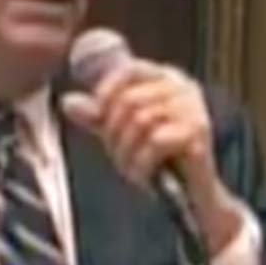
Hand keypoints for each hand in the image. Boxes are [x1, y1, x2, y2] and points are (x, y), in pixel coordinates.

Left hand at [60, 60, 245, 253]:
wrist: (194, 195)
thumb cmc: (160, 160)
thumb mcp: (124, 133)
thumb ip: (99, 116)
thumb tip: (67, 102)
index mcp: (166, 78)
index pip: (130, 69)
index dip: (107, 90)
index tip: (96, 115)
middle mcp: (183, 88)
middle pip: (131, 100)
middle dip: (113, 133)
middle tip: (116, 155)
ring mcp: (194, 109)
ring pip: (140, 121)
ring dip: (126, 152)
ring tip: (129, 168)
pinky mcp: (198, 133)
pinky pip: (155, 141)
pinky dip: (141, 163)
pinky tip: (143, 176)